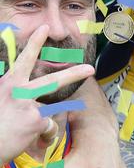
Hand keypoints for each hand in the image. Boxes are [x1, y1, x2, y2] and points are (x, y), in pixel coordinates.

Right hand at [0, 25, 93, 162]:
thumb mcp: (1, 101)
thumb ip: (15, 95)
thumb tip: (35, 102)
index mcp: (8, 83)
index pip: (24, 59)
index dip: (34, 43)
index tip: (44, 28)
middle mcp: (19, 90)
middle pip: (52, 81)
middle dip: (74, 74)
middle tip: (90, 69)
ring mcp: (28, 104)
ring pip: (50, 112)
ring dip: (44, 125)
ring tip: (26, 130)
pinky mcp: (36, 120)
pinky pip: (49, 128)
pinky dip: (42, 136)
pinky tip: (27, 139)